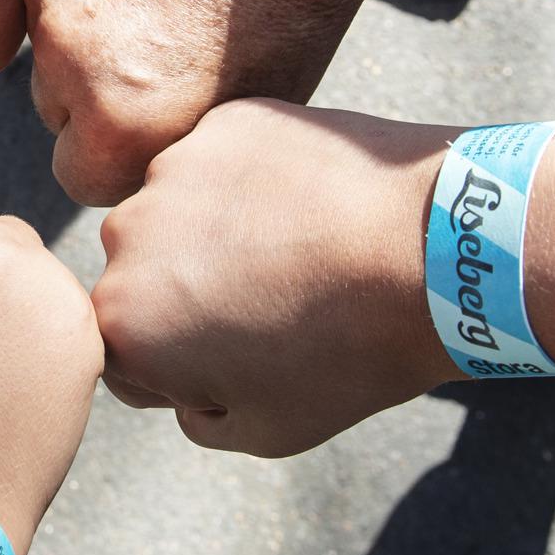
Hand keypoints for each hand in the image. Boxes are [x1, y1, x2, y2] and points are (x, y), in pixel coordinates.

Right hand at [21, 0, 393, 205]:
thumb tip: (120, 162)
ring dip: (80, 25)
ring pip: (39, 37)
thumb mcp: (244, 111)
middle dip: (95, 86)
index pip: (80, 175)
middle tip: (162, 42)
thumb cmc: (294, 1)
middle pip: (55, 106)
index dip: (121, 149)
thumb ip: (168, 149)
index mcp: (122, 125)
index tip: (160, 112)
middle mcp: (69, 59)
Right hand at [92, 99, 457, 456]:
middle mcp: (126, 237)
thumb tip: (184, 389)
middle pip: (142, 278)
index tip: (247, 361)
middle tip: (273, 304)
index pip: (126, 358)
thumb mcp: (268, 431)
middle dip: (188, 294)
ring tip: (299, 251)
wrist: (430, 252)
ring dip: (218, 233)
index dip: (186, 371)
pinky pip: (223, 163)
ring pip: (179, 213)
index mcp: (123, 321)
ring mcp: (175, 168)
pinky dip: (254, 182)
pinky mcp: (226, 123)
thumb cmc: (351, 354)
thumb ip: (197, 417)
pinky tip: (310, 206)